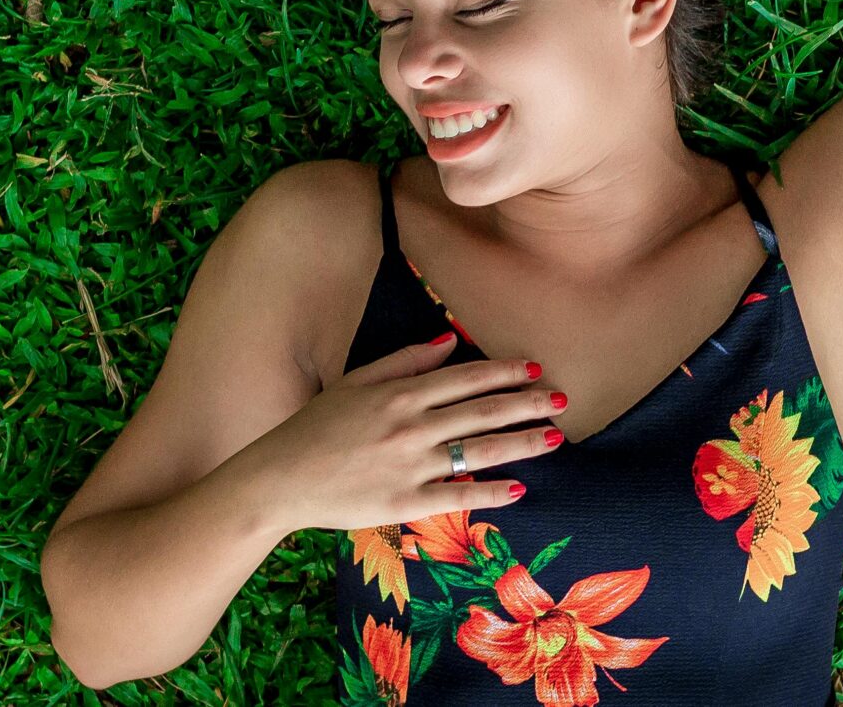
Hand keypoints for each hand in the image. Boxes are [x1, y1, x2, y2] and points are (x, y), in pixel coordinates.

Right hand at [235, 335, 564, 532]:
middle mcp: (411, 426)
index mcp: (400, 393)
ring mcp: (410, 465)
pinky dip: (490, 493)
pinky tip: (519, 489)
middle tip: (562, 399)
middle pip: (482, 411)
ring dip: (521, 442)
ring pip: (478, 450)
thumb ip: (405, 360)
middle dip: (527, 404)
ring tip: (554, 438)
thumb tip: (449, 339)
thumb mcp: (357, 380)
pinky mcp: (403, 502)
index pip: (465, 377)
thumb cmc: (316, 426)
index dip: (505, 372)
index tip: (535, 369)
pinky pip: (456, 497)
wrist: (280, 477)